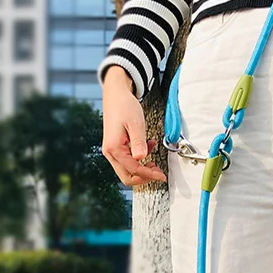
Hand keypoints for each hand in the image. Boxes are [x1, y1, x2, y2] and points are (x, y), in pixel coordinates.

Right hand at [101, 66, 166, 185]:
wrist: (116, 95)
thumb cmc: (124, 106)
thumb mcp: (136, 123)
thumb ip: (139, 142)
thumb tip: (141, 159)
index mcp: (114, 148)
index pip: (133, 169)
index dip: (149, 175)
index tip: (161, 176)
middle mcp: (110, 152)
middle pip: (127, 176)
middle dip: (144, 177)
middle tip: (158, 172)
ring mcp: (111, 151)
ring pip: (127, 170)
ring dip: (142, 168)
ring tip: (154, 159)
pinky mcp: (115, 148)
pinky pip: (127, 161)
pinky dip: (138, 159)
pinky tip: (148, 147)